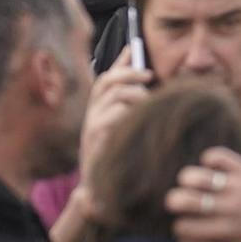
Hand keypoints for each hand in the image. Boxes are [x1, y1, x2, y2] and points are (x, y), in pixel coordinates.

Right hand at [79, 63, 153, 198]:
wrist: (101, 194)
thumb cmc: (119, 157)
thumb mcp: (127, 127)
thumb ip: (132, 101)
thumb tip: (141, 76)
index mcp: (98, 111)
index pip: (105, 79)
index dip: (120, 62)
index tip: (134, 47)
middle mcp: (91, 116)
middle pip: (106, 82)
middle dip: (128, 73)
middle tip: (149, 75)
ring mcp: (91, 128)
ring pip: (113, 96)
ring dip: (133, 94)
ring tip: (147, 103)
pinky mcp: (95, 140)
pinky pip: (111, 117)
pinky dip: (126, 113)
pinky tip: (137, 120)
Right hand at [167, 148, 240, 241]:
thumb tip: (182, 241)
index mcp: (223, 231)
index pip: (182, 227)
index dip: (179, 226)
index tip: (187, 223)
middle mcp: (227, 208)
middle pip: (180, 200)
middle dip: (174, 201)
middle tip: (183, 201)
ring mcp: (236, 187)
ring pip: (194, 176)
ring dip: (187, 179)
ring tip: (195, 183)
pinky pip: (218, 156)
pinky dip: (209, 158)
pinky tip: (212, 167)